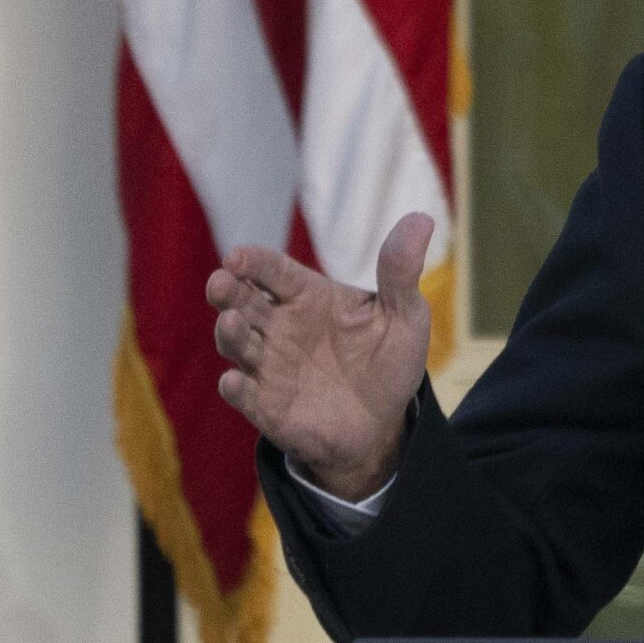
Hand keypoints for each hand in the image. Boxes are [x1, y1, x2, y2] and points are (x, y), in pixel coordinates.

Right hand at [206, 212, 433, 499]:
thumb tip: (421, 219)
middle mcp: (279, 326)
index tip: (238, 256)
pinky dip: (236, 389)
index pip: (274, 271)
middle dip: (228, 290)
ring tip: (232, 323)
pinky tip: (233, 382)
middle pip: (243, 301)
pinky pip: (245, 395)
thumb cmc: (387, 361)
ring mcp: (269, 365)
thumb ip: (401, 271)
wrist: (383, 423)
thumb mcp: (404, 315)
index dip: (254, 262)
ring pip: (236, 343)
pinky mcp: (266, 406)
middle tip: (221, 281)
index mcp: (307, 295)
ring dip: (229, 333)